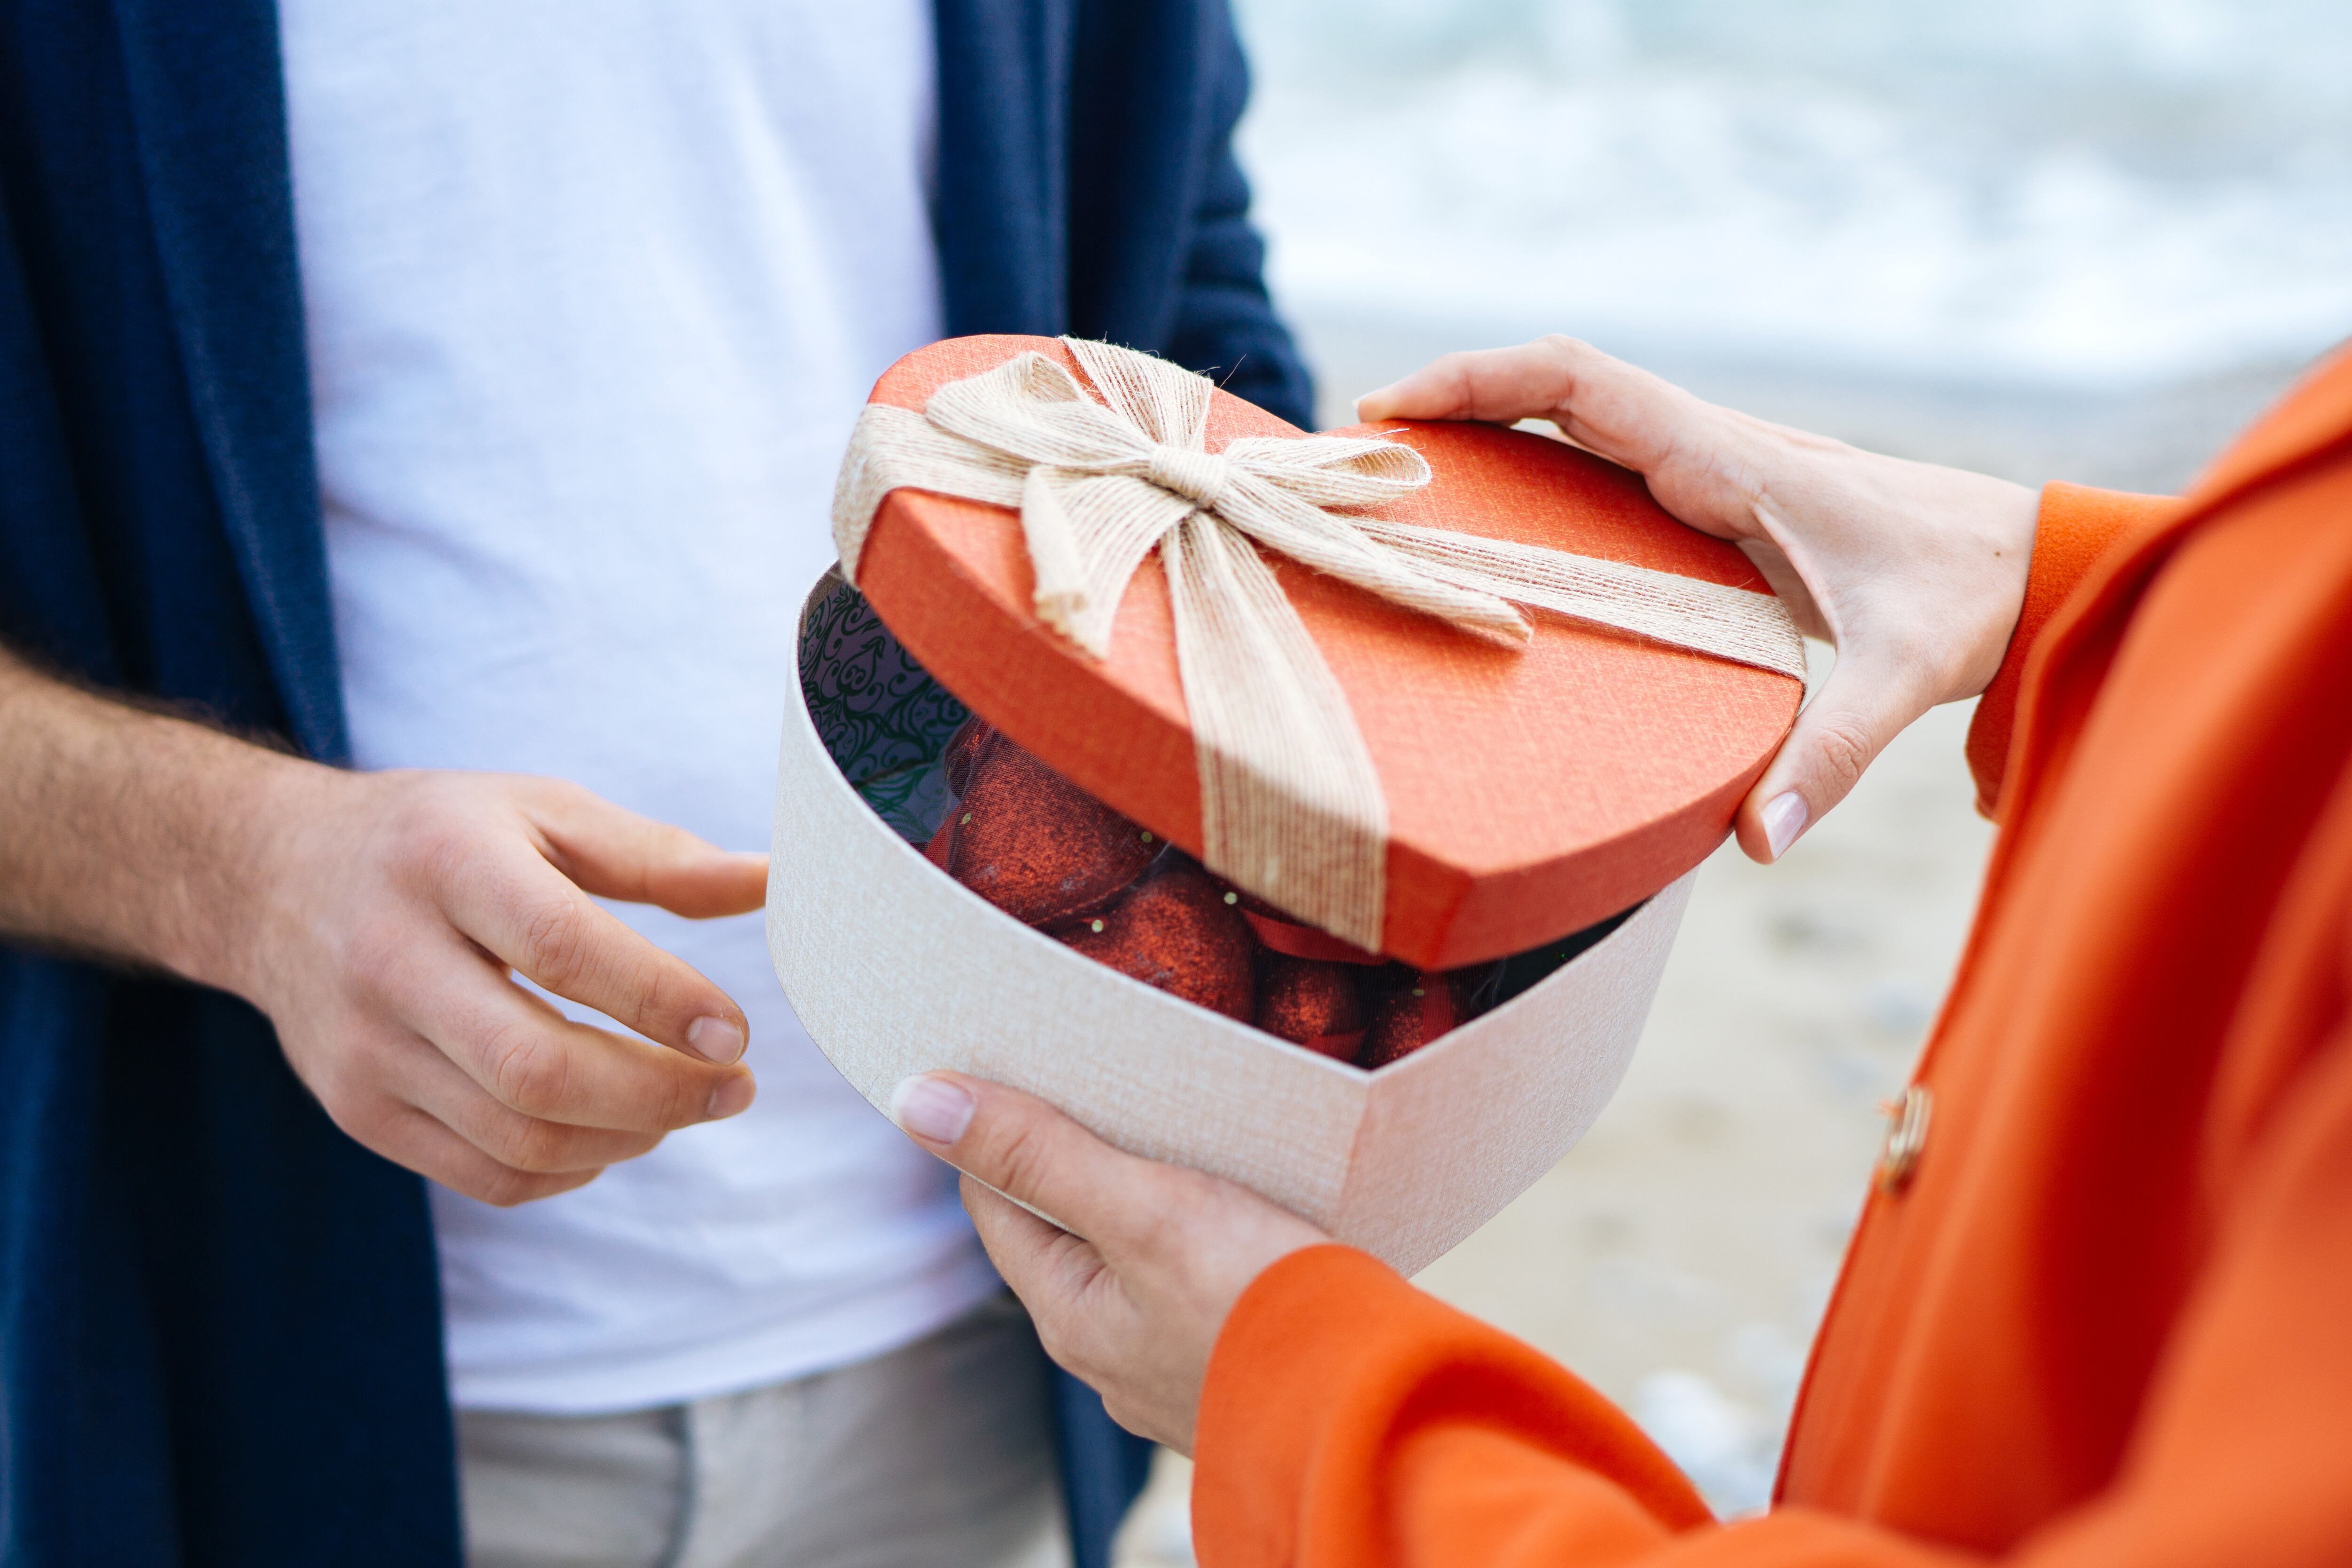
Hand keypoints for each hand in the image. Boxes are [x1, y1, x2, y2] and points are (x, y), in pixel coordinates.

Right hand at [229, 766, 767, 1205]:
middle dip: (659, 1092)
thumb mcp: (542, 812)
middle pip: (537, 1066)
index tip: (736, 1030)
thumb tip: (773, 881)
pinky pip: (484, 1174)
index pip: (561, 948)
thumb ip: (659, 856)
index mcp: (444, 862)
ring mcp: (364, 1048)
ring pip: (517, 1137)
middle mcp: (389, 958)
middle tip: (737, 1086)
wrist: (275, 879)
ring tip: (688, 1105)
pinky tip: (614, 1129)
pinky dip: (571, 1168)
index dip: (660, 999)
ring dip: (628, 1136)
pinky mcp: (358, 1110)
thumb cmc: (440, 838)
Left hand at [889, 1072, 1326, 1451]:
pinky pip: (1195, 1282)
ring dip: (1145, 1195)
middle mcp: (1109, 1350)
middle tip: (1113, 1083)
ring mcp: (1173, 1364)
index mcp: (1069, 1312)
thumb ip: (1037, 1154)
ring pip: (1133, 1255)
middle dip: (1077, 1155)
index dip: (999, 1124)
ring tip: (1183, 1137)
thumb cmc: (1263, 1308)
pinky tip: (1242, 1210)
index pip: (994, 1197)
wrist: (1381, 1404)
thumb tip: (919, 1103)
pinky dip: (1202, 1235)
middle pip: (1062, 1226)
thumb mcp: (1142, 1208)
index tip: (1028, 1062)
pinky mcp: (1235, 1360)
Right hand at [1359, 337, 2039, 859]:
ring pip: (1572, 415)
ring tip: (1400, 480)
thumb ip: (1831, 756)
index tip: (1392, 409)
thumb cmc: (1965, 596)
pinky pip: (1600, 457)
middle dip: (1452, 399)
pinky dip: (1533, 463)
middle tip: (1359, 450)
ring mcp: (1708, 463)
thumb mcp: (1904, 671)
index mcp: (1733, 458)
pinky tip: (1494, 523)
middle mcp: (1709, 443)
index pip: (1580, 382)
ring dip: (1487, 427)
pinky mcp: (1713, 495)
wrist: (2025, 557)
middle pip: (1552, 384)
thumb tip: (1755, 844)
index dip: (1477, 380)